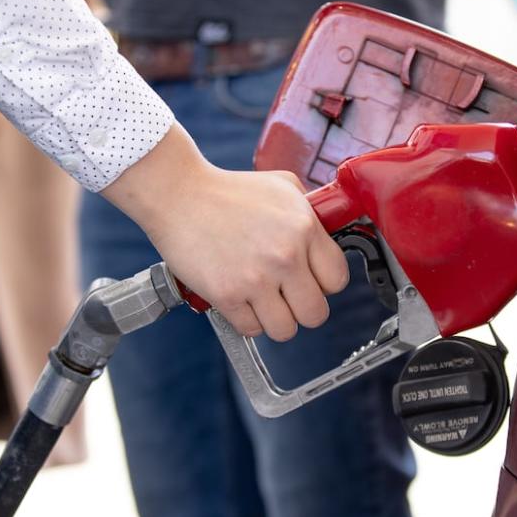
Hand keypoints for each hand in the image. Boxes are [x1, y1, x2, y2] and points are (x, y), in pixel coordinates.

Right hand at [101, 125, 348, 339]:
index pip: (336, 280)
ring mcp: (256, 278)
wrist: (179, 194)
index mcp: (304, 228)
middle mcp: (286, 256)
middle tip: (285, 296)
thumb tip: (325, 236)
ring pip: (285, 330)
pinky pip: (251, 330)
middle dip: (302, 308)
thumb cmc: (228, 190)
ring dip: (274, 320)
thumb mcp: (282, 186)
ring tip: (260, 301)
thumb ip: (309, 213)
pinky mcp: (227, 295)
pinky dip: (245, 320)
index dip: (323, 283)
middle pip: (316, 314)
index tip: (308, 279)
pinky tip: (238, 299)